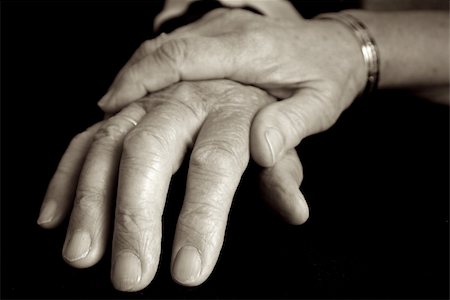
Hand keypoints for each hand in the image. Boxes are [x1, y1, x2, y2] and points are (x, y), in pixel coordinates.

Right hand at [37, 80, 308, 290]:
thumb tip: (290, 202)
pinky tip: (55, 213)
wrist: (272, 37)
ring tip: (81, 254)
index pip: (215, 161)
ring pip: (109, 142)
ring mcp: (154, 96)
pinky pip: (92, 134)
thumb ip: (290, 152)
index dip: (200, 216)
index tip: (189, 268)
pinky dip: (69, 173)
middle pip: (150, 150)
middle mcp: (188, 94)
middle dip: (133, 215)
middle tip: (131, 276)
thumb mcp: (312, 107)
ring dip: (89, 200)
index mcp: (236, 103)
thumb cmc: (297, 76)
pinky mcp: (132, 104)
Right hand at [96, 8, 366, 166]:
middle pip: (163, 49)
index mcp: (250, 49)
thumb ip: (292, 125)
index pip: (185, 56)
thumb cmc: (327, 76)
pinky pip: (174, 49)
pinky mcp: (219, 37)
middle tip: (104, 115)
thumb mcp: (321, 104)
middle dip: (128, 80)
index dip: (144, 78)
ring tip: (113, 111)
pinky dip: (150, 71)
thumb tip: (260, 149)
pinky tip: (140, 94)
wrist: (337, 46)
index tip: (114, 104)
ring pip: (163, 46)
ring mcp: (221, 31)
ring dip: (135, 76)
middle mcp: (228, 34)